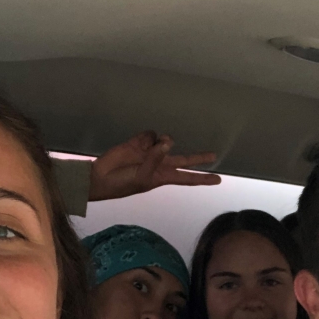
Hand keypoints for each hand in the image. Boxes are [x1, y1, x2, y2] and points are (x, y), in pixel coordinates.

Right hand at [87, 131, 218, 201]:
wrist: (100, 177)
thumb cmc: (123, 184)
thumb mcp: (142, 177)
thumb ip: (155, 159)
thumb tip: (167, 141)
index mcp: (164, 176)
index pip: (188, 177)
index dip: (202, 178)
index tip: (218, 180)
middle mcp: (160, 163)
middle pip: (184, 159)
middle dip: (198, 157)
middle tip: (214, 155)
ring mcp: (150, 152)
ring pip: (165, 140)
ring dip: (161, 142)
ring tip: (147, 150)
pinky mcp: (139, 142)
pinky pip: (150, 134)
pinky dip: (146, 137)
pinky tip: (137, 144)